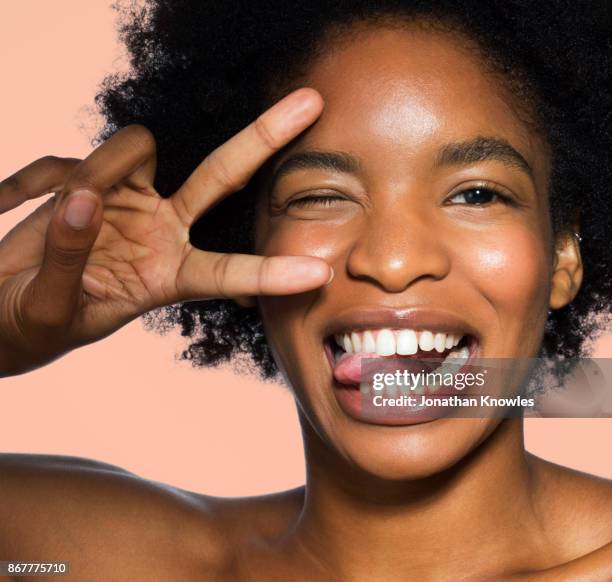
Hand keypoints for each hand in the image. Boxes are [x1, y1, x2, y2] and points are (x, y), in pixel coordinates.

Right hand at [0, 88, 329, 375]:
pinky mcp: (91, 180)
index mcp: (166, 277)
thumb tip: (83, 199)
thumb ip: (69, 259)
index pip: (225, 272)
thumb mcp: (51, 310)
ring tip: (56, 209)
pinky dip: (33, 181)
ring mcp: (131, 201)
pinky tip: (9, 207)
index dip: (268, 273)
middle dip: (262, 139)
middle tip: (310, 103)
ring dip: (99, 169)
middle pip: (221, 176)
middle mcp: (161, 231)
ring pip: (137, 149)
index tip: (317, 273)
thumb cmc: (32, 326)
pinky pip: (70, 161)